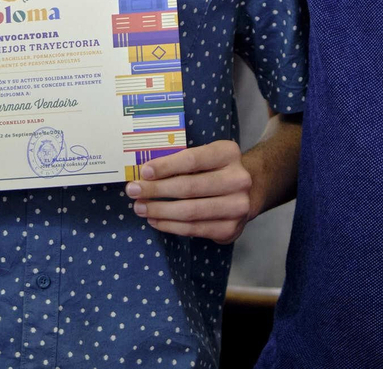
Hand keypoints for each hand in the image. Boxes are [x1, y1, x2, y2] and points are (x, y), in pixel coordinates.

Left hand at [124, 139, 255, 243]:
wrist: (249, 192)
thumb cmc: (216, 170)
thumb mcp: (206, 156)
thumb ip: (182, 161)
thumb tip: (145, 173)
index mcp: (228, 154)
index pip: (192, 160)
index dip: (166, 166)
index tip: (143, 172)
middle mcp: (238, 179)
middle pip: (189, 187)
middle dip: (156, 190)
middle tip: (133, 191)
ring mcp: (237, 206)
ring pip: (190, 211)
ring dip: (160, 210)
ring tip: (140, 207)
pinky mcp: (231, 229)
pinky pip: (194, 229)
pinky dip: (171, 225)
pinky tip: (155, 220)